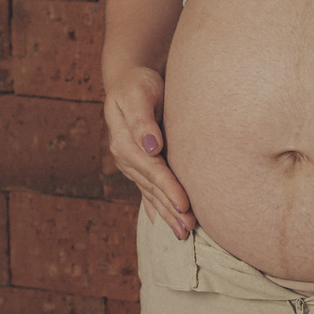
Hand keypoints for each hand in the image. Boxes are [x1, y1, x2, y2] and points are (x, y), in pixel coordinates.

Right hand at [104, 65, 197, 239]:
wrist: (130, 81)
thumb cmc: (139, 83)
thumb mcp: (138, 93)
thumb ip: (142, 119)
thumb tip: (151, 145)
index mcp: (125, 141)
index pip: (151, 169)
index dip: (168, 187)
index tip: (185, 204)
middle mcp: (125, 157)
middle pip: (151, 186)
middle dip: (170, 209)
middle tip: (189, 229)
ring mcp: (131, 163)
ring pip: (151, 192)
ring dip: (166, 213)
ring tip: (183, 233)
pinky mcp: (139, 164)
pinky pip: (148, 189)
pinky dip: (157, 206)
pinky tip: (162, 221)